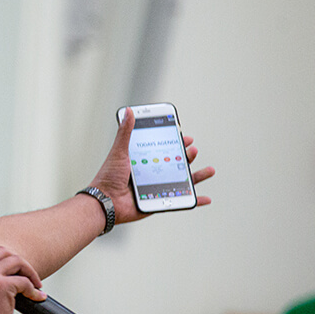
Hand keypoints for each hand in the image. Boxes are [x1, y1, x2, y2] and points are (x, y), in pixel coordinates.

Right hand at [0, 243, 44, 313]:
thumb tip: (6, 272)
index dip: (3, 253)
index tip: (13, 265)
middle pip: (4, 251)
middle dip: (18, 262)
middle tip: (27, 276)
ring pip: (16, 261)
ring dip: (29, 272)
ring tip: (34, 284)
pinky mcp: (2, 286)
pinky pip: (25, 281)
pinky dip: (33, 289)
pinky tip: (36, 296)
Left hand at [89, 107, 215, 223]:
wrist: (105, 203)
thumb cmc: (108, 178)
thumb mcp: (119, 152)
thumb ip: (125, 133)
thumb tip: (128, 111)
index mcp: (143, 161)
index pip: (164, 150)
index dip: (175, 143)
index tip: (185, 136)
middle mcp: (151, 174)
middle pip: (175, 164)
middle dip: (186, 157)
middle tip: (192, 150)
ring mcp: (156, 189)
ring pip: (181, 181)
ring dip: (197, 176)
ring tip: (210, 170)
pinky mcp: (158, 202)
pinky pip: (179, 201)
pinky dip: (194, 200)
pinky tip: (205, 198)